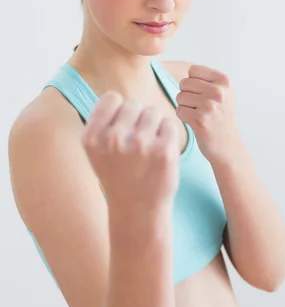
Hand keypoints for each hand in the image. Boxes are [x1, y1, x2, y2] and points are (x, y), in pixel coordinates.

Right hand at [81, 91, 180, 209]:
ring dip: (154, 126)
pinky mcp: (164, 150)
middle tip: (137, 144)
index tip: (121, 129)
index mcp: (92, 137)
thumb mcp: (98, 151)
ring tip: (148, 149)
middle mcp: (114, 138)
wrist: (138, 209)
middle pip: (134, 103)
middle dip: (138, 119)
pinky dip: (168, 134)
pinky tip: (160, 152)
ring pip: (153, 111)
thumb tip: (118, 96)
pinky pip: (169, 124)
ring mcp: (140, 144)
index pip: (111, 98)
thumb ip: (104, 122)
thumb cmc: (119, 175)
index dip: (120, 111)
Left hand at [175, 64, 241, 162]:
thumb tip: (185, 72)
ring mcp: (210, 106)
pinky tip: (196, 123)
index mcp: (224, 81)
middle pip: (184, 83)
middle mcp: (219, 91)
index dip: (193, 83)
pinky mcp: (200, 120)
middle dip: (187, 95)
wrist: (228, 146)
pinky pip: (179, 110)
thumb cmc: (220, 118)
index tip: (204, 95)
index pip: (193, 70)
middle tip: (201, 108)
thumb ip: (206, 79)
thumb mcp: (222, 93)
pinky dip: (184, 117)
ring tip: (199, 115)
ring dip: (185, 107)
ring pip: (180, 97)